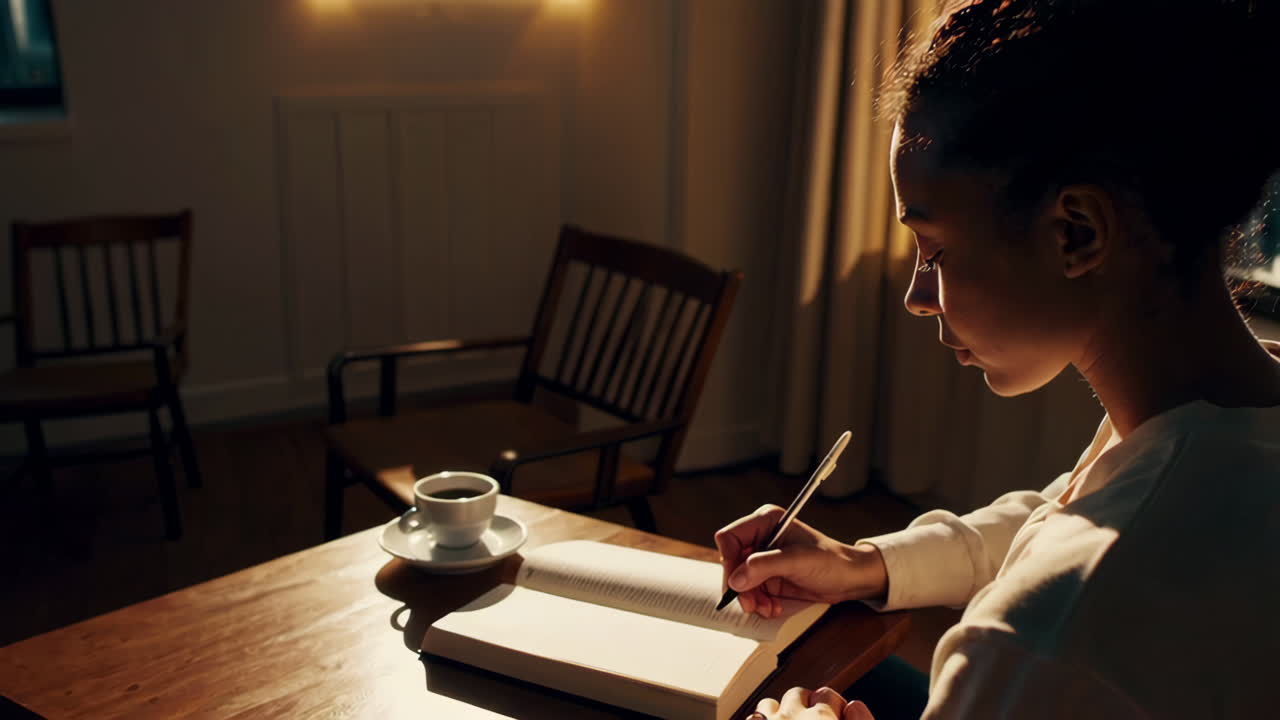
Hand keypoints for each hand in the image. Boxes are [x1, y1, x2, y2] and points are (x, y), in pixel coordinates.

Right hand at [715, 504, 888, 616]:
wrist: (851, 579)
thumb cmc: (832, 561)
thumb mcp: (798, 561)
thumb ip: (764, 566)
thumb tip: (735, 579)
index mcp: (766, 521)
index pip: (730, 537)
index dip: (729, 561)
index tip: (737, 583)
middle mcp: (761, 538)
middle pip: (731, 562)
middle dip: (740, 586)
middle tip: (751, 604)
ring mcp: (763, 558)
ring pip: (738, 581)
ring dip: (750, 599)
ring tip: (768, 608)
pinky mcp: (768, 576)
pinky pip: (750, 592)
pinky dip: (759, 603)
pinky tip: (773, 608)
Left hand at [745, 686, 873, 719]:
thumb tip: (854, 704)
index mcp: (823, 718)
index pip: (829, 696)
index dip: (834, 706)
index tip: (837, 716)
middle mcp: (792, 717)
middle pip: (798, 694)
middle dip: (805, 705)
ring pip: (769, 705)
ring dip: (778, 713)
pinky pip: (751, 718)